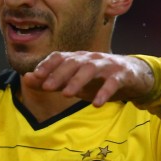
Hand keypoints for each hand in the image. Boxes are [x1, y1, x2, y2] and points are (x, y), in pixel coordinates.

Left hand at [22, 51, 153, 106]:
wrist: (133, 76)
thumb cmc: (98, 79)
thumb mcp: (73, 81)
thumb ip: (51, 81)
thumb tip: (27, 78)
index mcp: (77, 59)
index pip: (59, 57)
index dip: (47, 65)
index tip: (35, 76)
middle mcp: (90, 58)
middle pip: (72, 62)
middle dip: (58, 74)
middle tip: (46, 87)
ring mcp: (107, 65)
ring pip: (90, 69)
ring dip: (77, 81)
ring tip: (66, 94)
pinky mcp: (122, 74)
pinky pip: (113, 82)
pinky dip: (104, 92)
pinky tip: (96, 103)